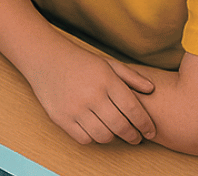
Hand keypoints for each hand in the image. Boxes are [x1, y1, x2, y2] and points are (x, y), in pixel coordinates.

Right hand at [27, 44, 156, 145]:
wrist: (45, 59)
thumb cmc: (80, 62)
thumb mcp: (108, 64)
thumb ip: (132, 76)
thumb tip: (152, 90)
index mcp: (106, 80)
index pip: (133, 110)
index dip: (145, 125)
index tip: (151, 132)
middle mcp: (91, 95)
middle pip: (121, 127)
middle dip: (133, 136)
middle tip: (136, 138)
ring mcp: (75, 108)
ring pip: (103, 136)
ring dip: (113, 138)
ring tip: (115, 133)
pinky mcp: (61, 118)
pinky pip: (84, 138)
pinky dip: (93, 138)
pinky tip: (96, 130)